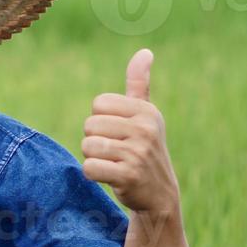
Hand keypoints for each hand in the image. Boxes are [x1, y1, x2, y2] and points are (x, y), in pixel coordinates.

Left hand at [81, 48, 179, 215]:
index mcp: (146, 111)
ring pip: (88, 146)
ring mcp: (138, 152)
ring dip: (93, 158)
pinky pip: (89, 167)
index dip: (101, 120)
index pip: (98, 103)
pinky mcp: (128, 175)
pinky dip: (93, 174)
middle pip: (90, 125)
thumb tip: (145, 52)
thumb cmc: (144, 149)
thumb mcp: (146, 116)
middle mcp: (145, 129)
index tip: (118, 133)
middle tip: (115, 152)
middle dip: (95, 140)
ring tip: (113, 163)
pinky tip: (111, 177)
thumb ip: (139, 84)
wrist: (159, 194)